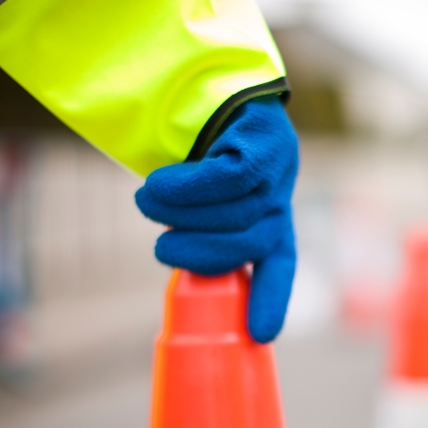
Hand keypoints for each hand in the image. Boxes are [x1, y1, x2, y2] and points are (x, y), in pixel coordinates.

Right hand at [135, 96, 298, 342]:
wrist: (207, 92)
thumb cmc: (198, 162)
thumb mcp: (205, 206)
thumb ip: (203, 235)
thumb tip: (184, 271)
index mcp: (271, 224)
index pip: (279, 266)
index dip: (271, 299)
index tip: (260, 335)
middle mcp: (280, 200)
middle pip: (247, 244)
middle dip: (199, 251)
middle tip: (162, 244)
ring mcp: (277, 170)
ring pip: (235, 210)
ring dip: (181, 213)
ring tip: (148, 201)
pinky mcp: (262, 139)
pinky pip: (226, 177)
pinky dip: (187, 187)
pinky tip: (160, 183)